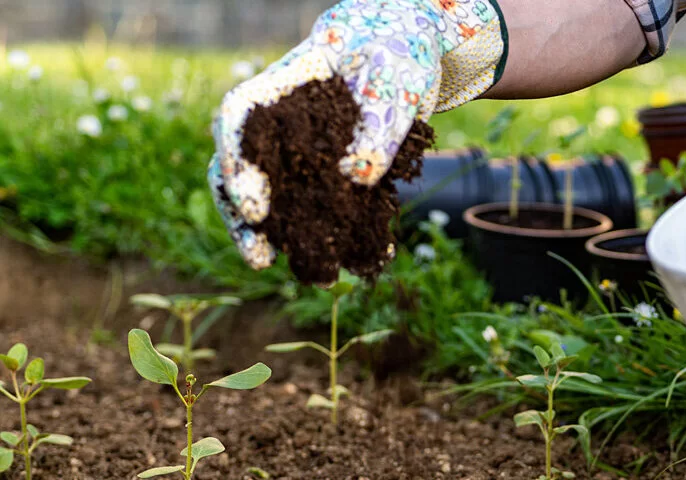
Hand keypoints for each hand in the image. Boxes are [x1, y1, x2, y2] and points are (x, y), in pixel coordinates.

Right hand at [206, 0, 505, 268]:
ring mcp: (297, 147)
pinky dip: (332, 230)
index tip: (254, 206)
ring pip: (269, 193)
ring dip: (279, 235)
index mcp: (281, 85)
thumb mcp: (396, 76)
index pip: (239, 119)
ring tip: (301, 270)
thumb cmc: (394, 51)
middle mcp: (278, 121)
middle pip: (239, 167)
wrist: (408, 52)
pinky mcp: (326, 170)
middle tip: (260, 257)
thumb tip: (360, 178)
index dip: (239, 164)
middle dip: (244, 216)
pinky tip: (355, 257)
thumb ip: (381, 121)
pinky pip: (318, 204)